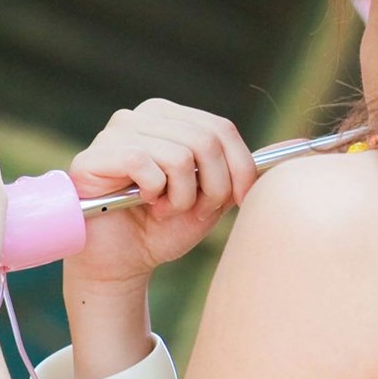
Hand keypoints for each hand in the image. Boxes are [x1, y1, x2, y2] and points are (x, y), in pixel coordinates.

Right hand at [64, 99, 258, 288]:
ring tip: (165, 210)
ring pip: (180, 156)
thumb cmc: (164, 227)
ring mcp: (116, 132)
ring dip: (182, 196)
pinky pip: (143, 164)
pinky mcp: (94, 156)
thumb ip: (236, 172)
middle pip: (206, 141)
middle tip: (195, 211)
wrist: (123, 262)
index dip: (240, 168)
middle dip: (212, 187)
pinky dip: (154, 193)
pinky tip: (143, 203)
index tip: (241, 200)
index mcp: (172, 118)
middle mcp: (143, 116)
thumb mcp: (211, 198)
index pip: (221, 128)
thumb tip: (282, 150)